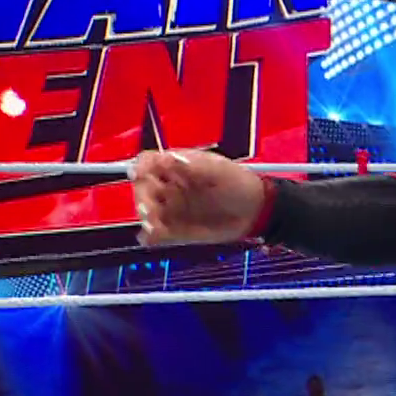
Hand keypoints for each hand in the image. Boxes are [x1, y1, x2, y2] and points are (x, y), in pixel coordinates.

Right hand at [129, 150, 265, 246]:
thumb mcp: (220, 170)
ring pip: (147, 211)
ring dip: (146, 217)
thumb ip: (195, 166)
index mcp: (178, 166)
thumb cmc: (240, 184)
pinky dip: (150, 236)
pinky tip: (151, 237)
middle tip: (150, 208)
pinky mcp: (175, 229)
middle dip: (142, 197)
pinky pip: (156, 233)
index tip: (139, 174)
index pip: (149, 162)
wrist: (256, 212)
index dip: (141, 166)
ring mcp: (171, 208)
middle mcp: (169, 186)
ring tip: (155, 225)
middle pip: (143, 188)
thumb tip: (170, 157)